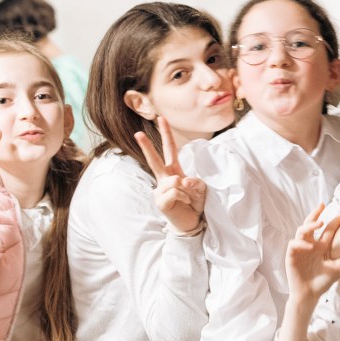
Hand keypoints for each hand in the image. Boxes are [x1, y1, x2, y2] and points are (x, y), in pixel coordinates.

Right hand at [134, 117, 206, 233]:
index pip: (170, 149)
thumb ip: (194, 182)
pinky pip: (175, 192)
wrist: (191, 222)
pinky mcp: (160, 201)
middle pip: (155, 159)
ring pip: (174, 180)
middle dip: (147, 146)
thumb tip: (180, 181)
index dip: (166, 134)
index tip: (161, 118)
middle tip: (138, 132)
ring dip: (188, 191)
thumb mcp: (201, 189)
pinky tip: (183, 204)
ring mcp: (160, 190)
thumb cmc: (195, 203)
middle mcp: (165, 178)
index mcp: (174, 171)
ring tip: (188, 200)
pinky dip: (184, 198)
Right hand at [285, 206, 339, 302]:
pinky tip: (310, 245)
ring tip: (320, 223)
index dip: (335, 221)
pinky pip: (293, 244)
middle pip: (311, 224)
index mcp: (321, 246)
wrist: (309, 295)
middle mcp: (310, 245)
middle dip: (315, 214)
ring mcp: (300, 249)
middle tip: (322, 204)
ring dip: (309, 225)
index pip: (328, 230)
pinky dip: (301, 243)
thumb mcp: (338, 268)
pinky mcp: (291, 256)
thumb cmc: (322, 282)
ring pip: (301, 231)